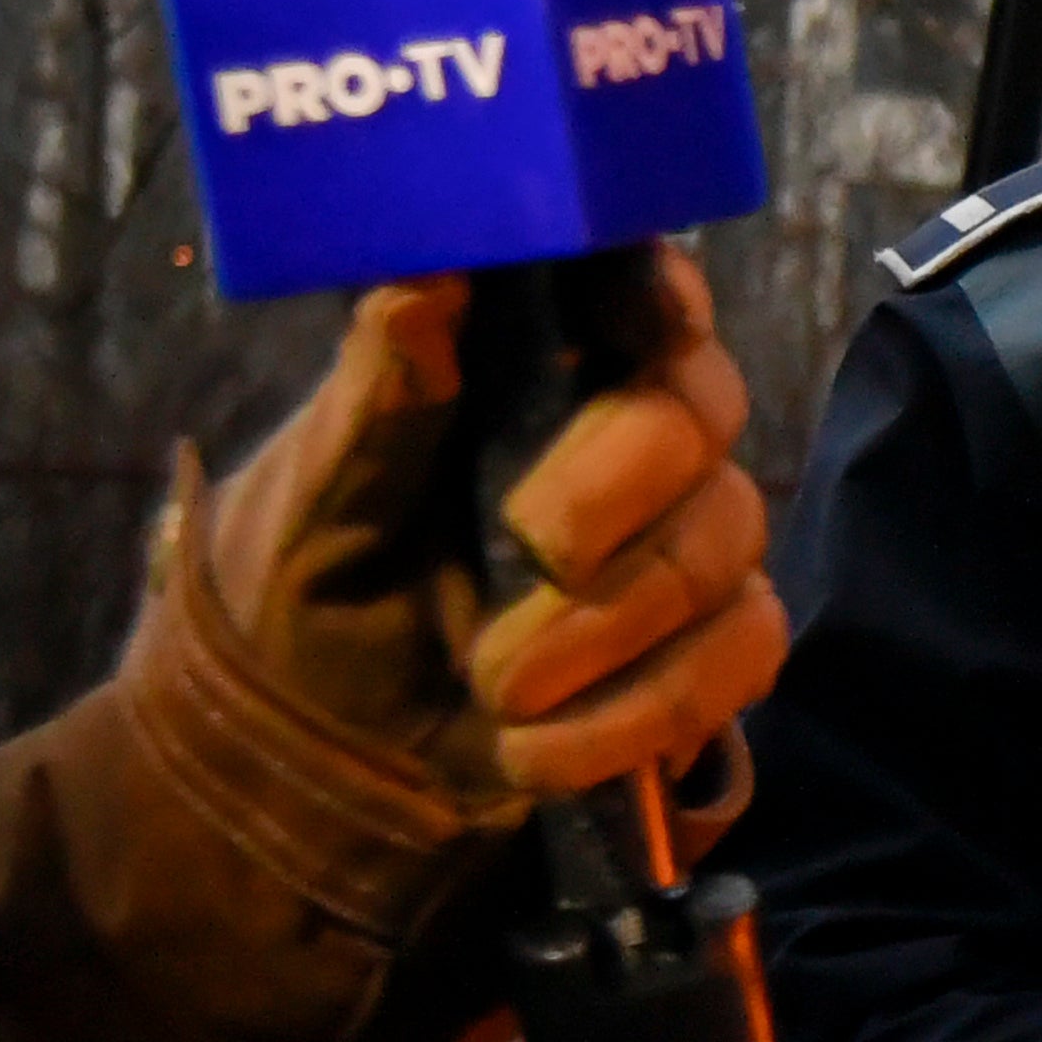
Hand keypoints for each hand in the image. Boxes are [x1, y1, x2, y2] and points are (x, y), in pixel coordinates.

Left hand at [193, 248, 781, 807]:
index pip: (625, 288)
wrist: (311, 755)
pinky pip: (741, 652)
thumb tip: (424, 286)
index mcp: (528, 363)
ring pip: (726, 538)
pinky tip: (546, 751)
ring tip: (497, 690)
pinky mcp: (708, 644)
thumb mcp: (310, 507)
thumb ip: (379, 407)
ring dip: (617, 624)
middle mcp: (625, 431)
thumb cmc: (300, 595)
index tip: (652, 322)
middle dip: (624, 484)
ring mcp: (682, 538)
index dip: (657, 292)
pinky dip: (648, 710)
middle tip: (539, 551)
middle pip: (696, 412)